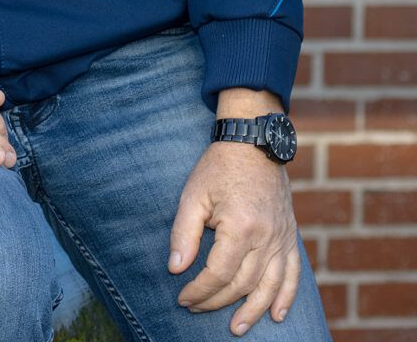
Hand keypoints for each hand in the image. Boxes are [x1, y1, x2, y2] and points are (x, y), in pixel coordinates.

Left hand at [169, 142, 299, 334]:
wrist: (253, 144)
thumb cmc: (218, 168)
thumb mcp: (192, 196)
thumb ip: (183, 234)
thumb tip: (175, 268)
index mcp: (241, 227)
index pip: (220, 273)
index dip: (200, 290)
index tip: (183, 298)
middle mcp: (267, 237)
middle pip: (243, 283)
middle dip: (218, 301)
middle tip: (196, 309)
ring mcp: (282, 238)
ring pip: (271, 285)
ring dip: (254, 310)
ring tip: (237, 327)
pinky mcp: (290, 236)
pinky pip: (293, 273)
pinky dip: (286, 296)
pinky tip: (277, 314)